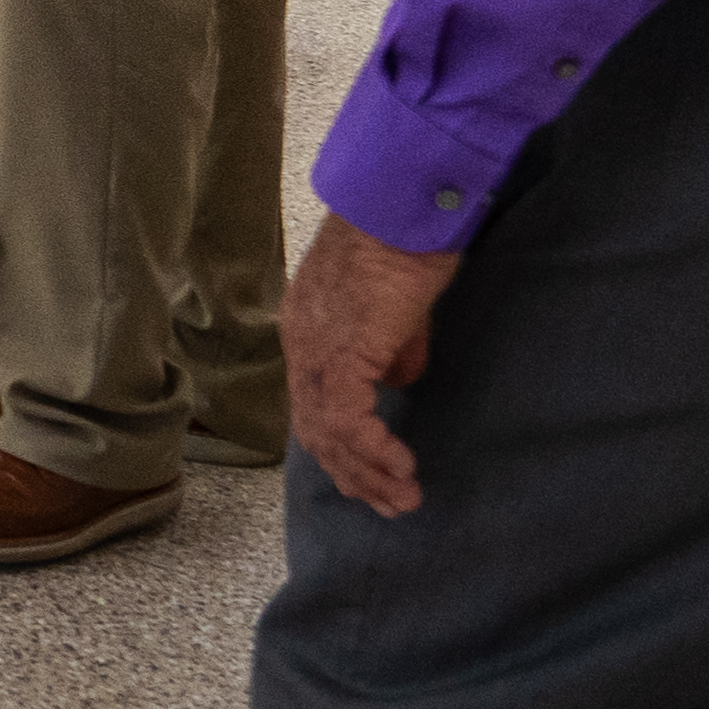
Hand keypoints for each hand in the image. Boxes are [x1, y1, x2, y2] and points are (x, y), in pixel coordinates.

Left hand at [283, 213, 462, 516]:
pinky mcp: (341, 356)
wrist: (401, 207)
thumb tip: (401, 380)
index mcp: (308, 329)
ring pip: (328, 433)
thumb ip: (395, 347)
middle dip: (353, 471)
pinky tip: (401, 470)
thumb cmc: (406, 241)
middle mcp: (301, 343)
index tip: (372, 472)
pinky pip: (348, 422)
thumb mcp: (399, 306)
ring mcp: (315, 351)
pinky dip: (374, 452)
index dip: (342, 442)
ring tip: (402, 499)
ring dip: (366, 472)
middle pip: (315, 427)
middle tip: (389, 502)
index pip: (314, 401)